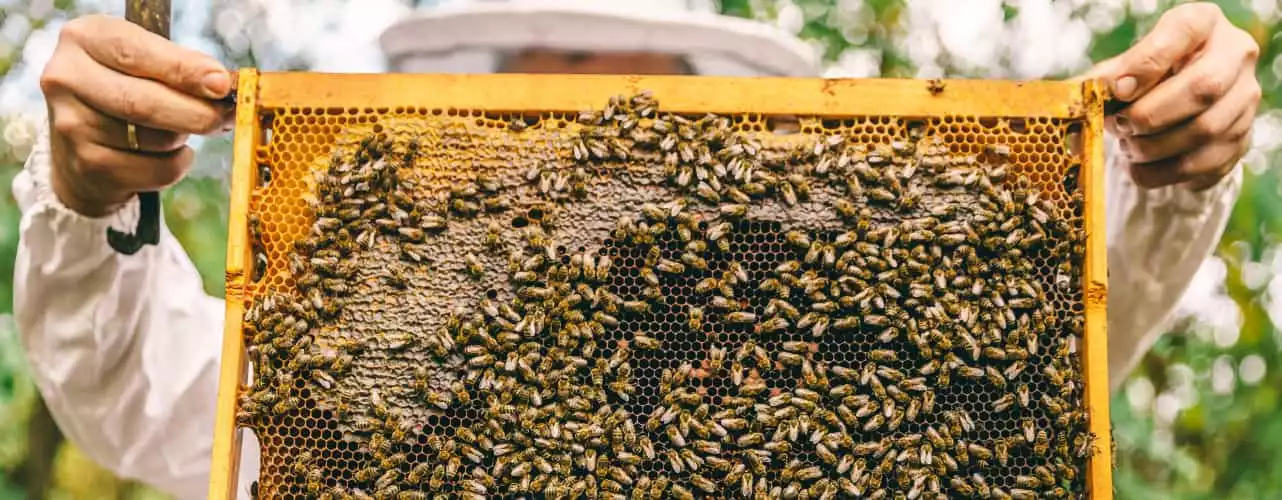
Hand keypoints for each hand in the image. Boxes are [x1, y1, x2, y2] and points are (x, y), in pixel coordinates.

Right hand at [40, 15, 233, 216]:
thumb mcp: (145, 65)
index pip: (136, 54)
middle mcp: (66, 79)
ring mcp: (71, 125)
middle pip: (142, 102)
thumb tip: (221, 85)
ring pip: (153, 139)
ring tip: (180, 130)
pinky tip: (166, 155)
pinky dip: (175, 164)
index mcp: (84, 39)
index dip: (183, 70)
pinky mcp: (86, 165)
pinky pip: (155, 170)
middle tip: (224, 116)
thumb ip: (179, 68)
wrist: (84, 144)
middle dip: (196, 112)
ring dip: (183, 138)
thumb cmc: (126, 90)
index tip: (221, 84)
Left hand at [1081, 2, 1259, 190]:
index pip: (1184, 31)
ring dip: (1154, 147)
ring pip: (1205, 131)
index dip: (1147, 64)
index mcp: (1203, 24)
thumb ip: (1106, 77)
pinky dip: (1163, 173)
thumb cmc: (1150, 76)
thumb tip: (1074, 96)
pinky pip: (1205, 164)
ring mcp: (1245, 99)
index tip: (1116, 90)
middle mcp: (1235, 56)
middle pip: (1202, 88)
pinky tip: (1140, 167)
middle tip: (1120, 127)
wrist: (1185, 100)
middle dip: (1150, 115)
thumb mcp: (1129, 65)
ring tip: (1128, 148)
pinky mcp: (1242, 139)